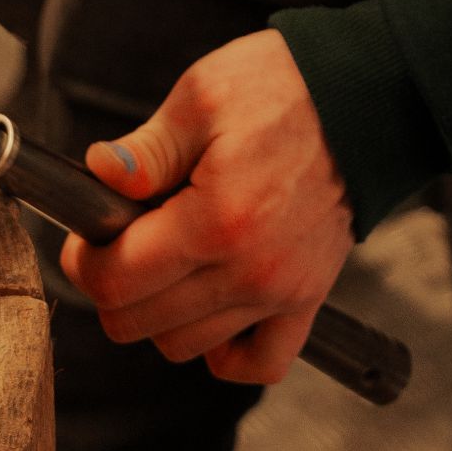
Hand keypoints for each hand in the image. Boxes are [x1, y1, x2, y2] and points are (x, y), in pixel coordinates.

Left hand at [59, 31, 354, 387]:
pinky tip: (208, 310)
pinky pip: (258, 363)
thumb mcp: (203, 95)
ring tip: (165, 261)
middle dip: (112, 286)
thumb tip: (97, 177)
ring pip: (184, 346)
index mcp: (215, 218)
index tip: (86, 235)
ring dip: (158, 314)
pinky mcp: (308, 298)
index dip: (84, 261)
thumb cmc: (284, 87)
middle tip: (120, 241)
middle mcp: (249, 269)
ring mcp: (281, 291)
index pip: (118, 279)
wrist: (367, 96)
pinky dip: (224, 352)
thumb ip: (148, 148)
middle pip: (140, 323)